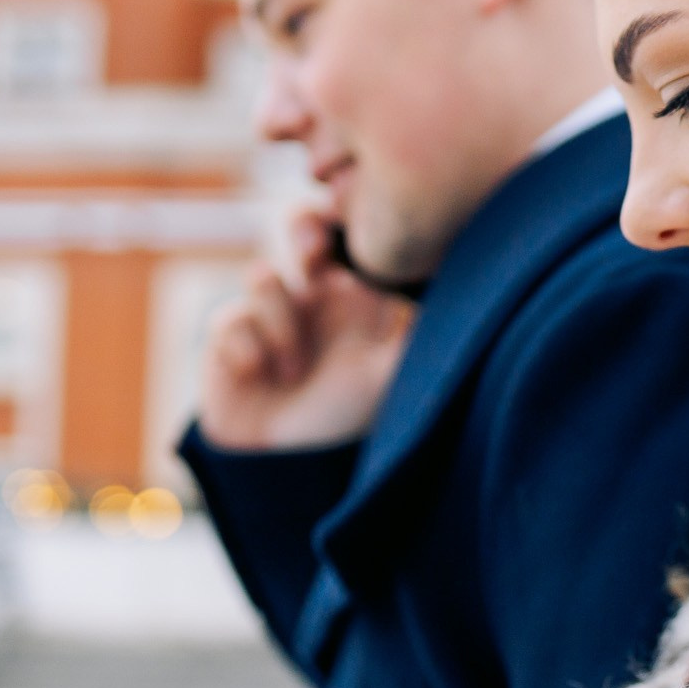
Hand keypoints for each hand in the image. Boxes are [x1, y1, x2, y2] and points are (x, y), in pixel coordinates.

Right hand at [197, 211, 414, 450]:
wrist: (290, 466)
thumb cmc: (345, 419)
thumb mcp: (390, 375)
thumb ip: (414, 331)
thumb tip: (458, 291)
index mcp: (353, 296)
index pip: (351, 235)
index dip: (348, 221)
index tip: (355, 236)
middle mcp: (312, 297)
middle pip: (301, 226)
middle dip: (303, 232)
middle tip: (312, 257)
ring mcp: (269, 313)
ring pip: (263, 276)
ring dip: (280, 321)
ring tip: (294, 372)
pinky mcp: (230, 335)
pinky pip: (232, 319)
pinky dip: (248, 348)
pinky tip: (260, 377)